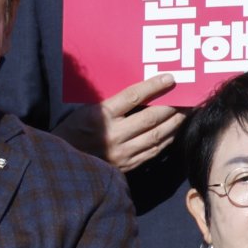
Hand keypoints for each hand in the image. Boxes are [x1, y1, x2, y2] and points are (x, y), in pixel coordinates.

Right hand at [53, 75, 182, 173]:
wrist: (60, 168)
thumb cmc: (71, 134)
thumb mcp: (84, 112)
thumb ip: (110, 104)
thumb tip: (141, 92)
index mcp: (99, 117)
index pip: (132, 97)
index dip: (153, 87)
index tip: (170, 78)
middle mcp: (112, 135)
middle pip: (151, 117)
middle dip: (173, 106)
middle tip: (187, 96)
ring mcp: (121, 153)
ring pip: (157, 135)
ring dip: (175, 122)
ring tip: (186, 112)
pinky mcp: (126, 166)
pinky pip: (153, 151)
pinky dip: (167, 139)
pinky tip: (173, 131)